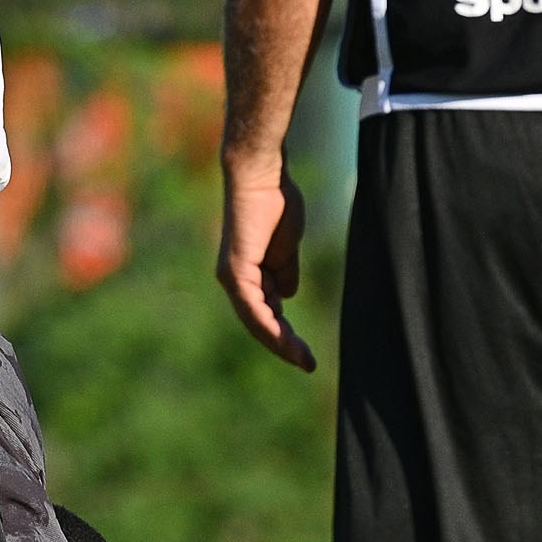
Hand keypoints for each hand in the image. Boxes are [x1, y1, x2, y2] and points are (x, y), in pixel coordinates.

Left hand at [216, 165, 315, 371]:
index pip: (265, 315)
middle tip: (308, 364)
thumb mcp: (285, 249)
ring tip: (302, 359)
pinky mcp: (235, 270)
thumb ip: (285, 272)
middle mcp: (235, 281)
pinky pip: (252, 307)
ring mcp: (233, 277)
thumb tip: (287, 297)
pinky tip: (285, 340)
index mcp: (248, 275)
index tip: (305, 354)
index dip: (285, 335)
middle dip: (284, 346)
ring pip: (256, 321)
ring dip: (280, 342)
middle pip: (259, 323)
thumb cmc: (276, 204)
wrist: (264, 177)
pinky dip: (269, 325)